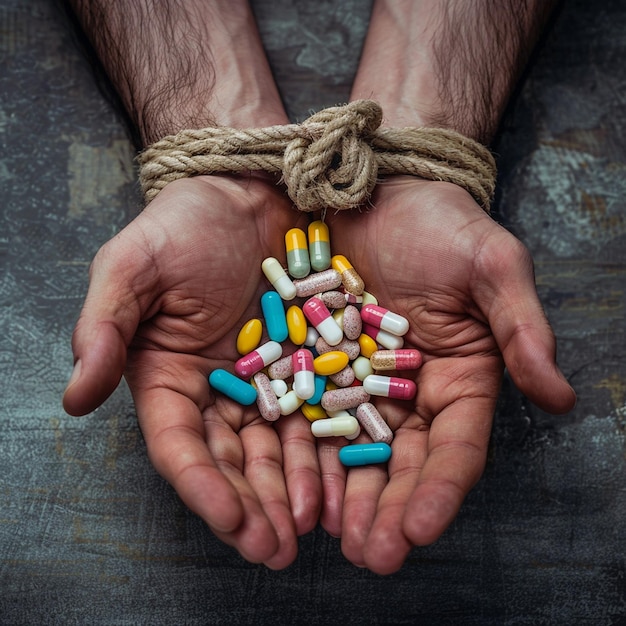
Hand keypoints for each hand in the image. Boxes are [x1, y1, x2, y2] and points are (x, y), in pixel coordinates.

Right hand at [63, 175, 320, 568]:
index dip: (202, 486)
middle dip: (254, 506)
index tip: (229, 521)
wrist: (249, 189)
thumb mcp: (132, 267)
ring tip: (315, 527)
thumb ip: (104, 328)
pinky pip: (323, 410)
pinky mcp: (311, 360)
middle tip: (279, 549)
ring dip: (295, 489)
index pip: (181, 445)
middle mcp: (218, 388)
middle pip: (234, 458)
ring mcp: (268, 378)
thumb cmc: (184, 223)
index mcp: (170, 377)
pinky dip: (331, 447)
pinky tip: (348, 477)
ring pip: (280, 446)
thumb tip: (75, 398)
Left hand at [320, 176, 575, 573]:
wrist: (378, 191)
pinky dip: (304, 451)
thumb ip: (521, 328)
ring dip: (345, 494)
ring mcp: (361, 381)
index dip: (440, 488)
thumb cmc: (440, 223)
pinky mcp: (317, 364)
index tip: (421, 528)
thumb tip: (560, 396)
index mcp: (460, 375)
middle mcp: (411, 389)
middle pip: (402, 460)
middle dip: (389, 508)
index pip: (455, 445)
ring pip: (354, 449)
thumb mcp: (490, 265)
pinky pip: (308, 413)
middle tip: (372, 554)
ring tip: (332, 537)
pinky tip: (294, 484)